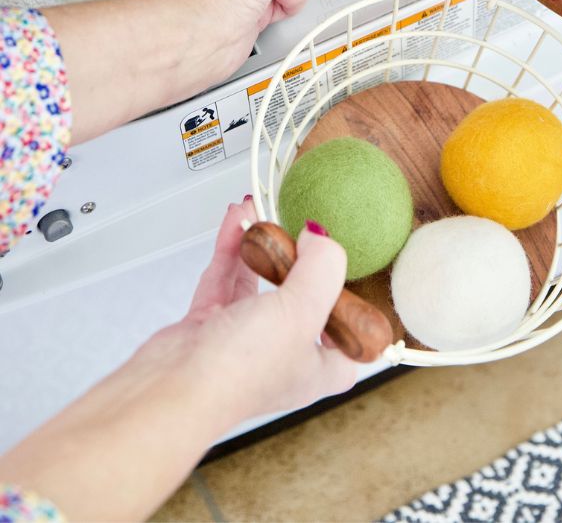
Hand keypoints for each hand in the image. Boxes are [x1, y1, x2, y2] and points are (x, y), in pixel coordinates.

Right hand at [143, 198, 356, 427]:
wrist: (171, 389)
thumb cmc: (240, 371)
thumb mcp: (302, 311)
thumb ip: (322, 268)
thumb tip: (321, 237)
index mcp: (321, 367)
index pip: (350, 330)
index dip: (352, 297)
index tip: (348, 261)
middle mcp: (286, 355)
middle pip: (303, 296)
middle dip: (299, 256)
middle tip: (298, 225)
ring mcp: (246, 340)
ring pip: (261, 281)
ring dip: (261, 243)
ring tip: (259, 209)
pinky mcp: (211, 326)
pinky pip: (227, 277)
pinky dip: (232, 247)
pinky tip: (236, 219)